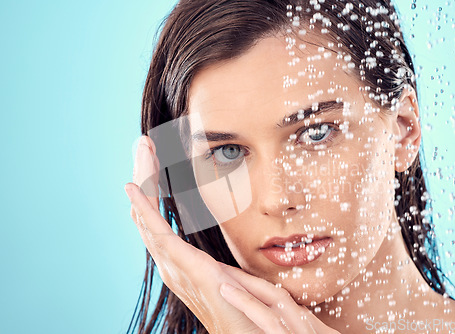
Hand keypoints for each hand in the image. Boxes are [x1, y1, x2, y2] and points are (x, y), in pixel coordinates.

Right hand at [125, 135, 339, 333]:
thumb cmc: (251, 311)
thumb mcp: (239, 277)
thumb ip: (232, 263)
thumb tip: (241, 244)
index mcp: (184, 265)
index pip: (161, 222)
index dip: (154, 191)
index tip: (154, 159)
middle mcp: (172, 265)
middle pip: (149, 216)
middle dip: (146, 179)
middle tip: (142, 146)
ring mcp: (175, 268)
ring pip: (149, 219)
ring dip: (145, 184)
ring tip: (142, 153)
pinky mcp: (186, 269)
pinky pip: (159, 234)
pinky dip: (144, 210)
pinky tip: (134, 189)